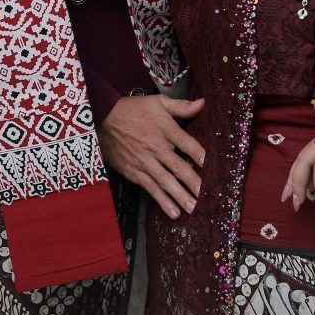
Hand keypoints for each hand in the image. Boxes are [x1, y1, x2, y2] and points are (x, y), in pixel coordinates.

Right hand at [98, 94, 205, 219]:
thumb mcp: (158, 102)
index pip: (187, 144)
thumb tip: (203, 103)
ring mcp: (144, 162)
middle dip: (194, 183)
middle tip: (207, 197)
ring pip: (165, 181)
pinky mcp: (133, 172)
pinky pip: (150, 188)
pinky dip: (162, 200)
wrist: (102, 118)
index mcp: (165, 129)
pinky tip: (173, 212)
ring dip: (180, 196)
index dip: (200, 155)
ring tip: (193, 209)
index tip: (212, 166)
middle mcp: (156, 147)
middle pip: (178, 167)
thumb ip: (181, 106)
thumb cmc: (133, 109)